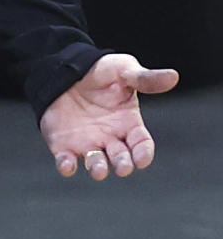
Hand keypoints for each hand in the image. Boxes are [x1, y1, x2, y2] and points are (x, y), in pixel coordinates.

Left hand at [40, 54, 178, 180]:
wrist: (66, 68)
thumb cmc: (100, 71)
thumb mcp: (123, 69)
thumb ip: (145, 78)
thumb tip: (173, 76)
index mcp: (129, 123)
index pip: (142, 144)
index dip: (144, 153)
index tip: (143, 158)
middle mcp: (111, 138)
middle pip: (121, 158)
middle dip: (123, 164)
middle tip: (122, 166)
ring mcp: (88, 143)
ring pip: (97, 163)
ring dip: (98, 168)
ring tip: (99, 169)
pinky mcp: (65, 144)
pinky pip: (67, 161)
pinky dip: (67, 166)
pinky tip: (67, 165)